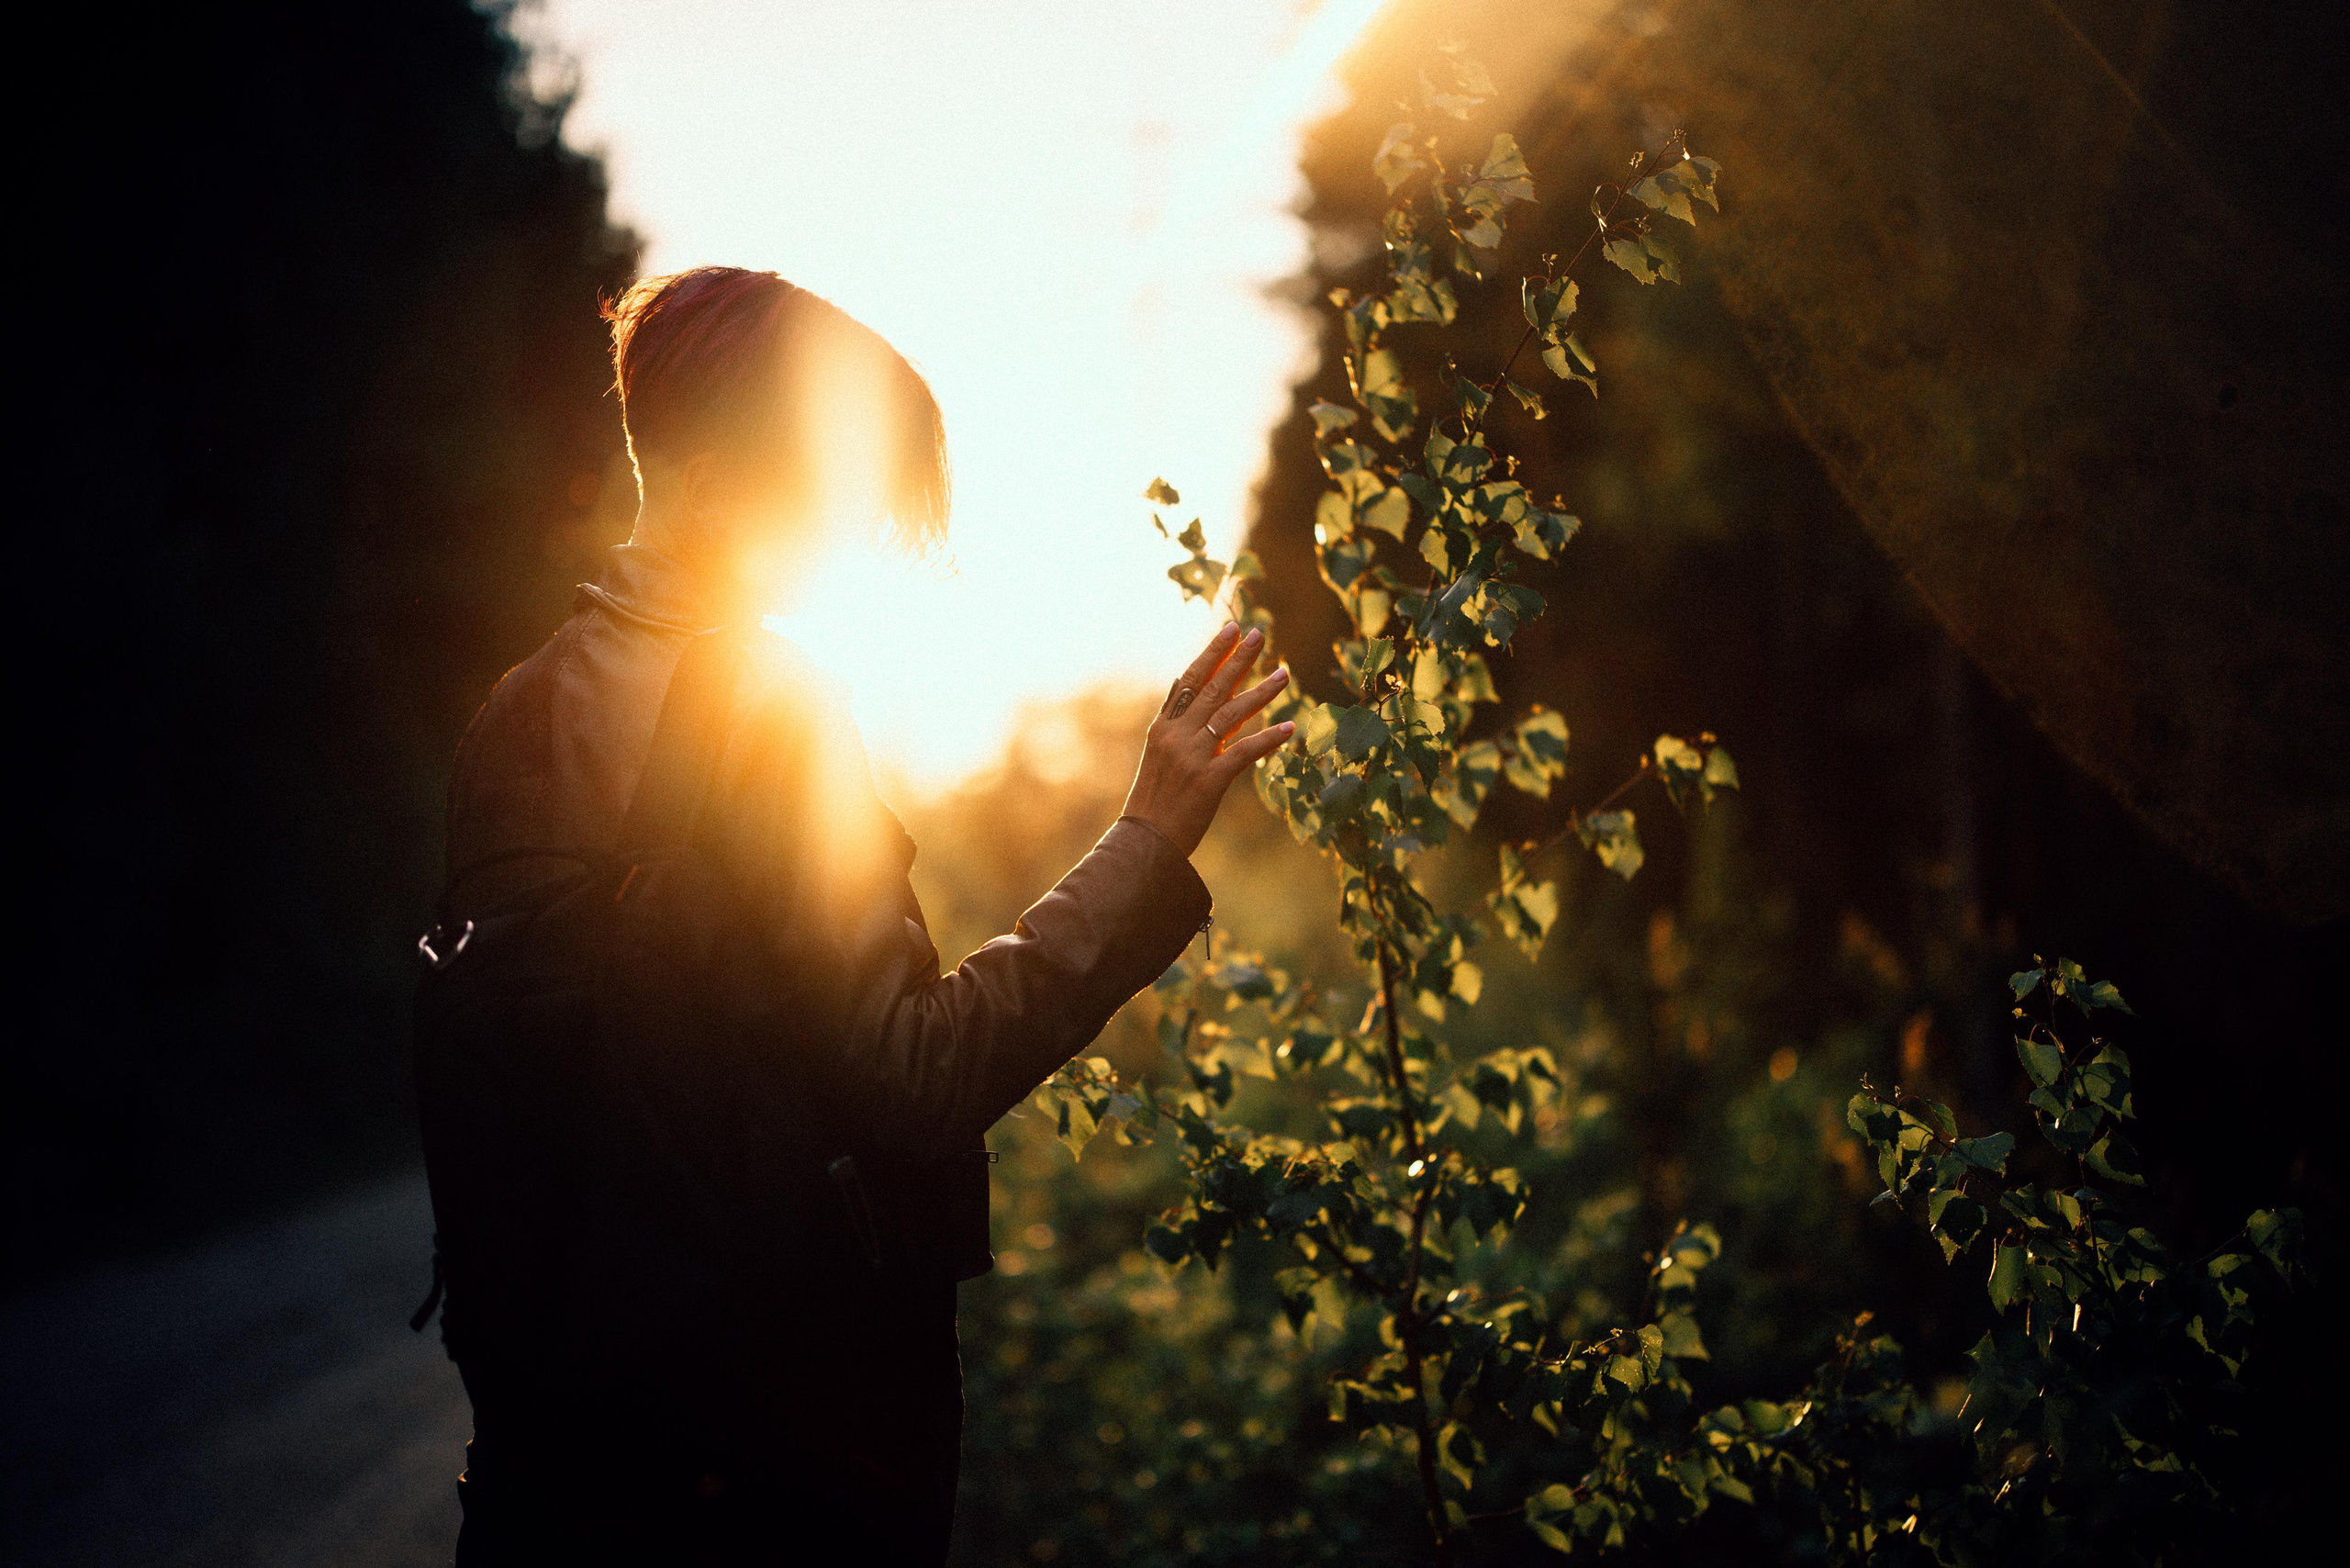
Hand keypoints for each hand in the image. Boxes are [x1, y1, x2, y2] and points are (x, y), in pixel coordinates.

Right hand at [1121, 623, 1294, 857]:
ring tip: (1284, 674)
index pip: (1190, 679)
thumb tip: (1178, 683)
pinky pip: (1244, 753)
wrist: (1144, 842)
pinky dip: (1268, 739)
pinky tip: (1290, 727)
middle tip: (1259, 635)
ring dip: (1260, 693)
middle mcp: (1177, 736)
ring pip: (1231, 715)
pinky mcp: (1210, 781)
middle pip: (1213, 689)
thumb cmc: (1153, 800)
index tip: (1231, 629)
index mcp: (1163, 727)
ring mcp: (1192, 757)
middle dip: (1238, 660)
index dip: (1212, 653)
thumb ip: (1171, 718)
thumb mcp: (1155, 752)